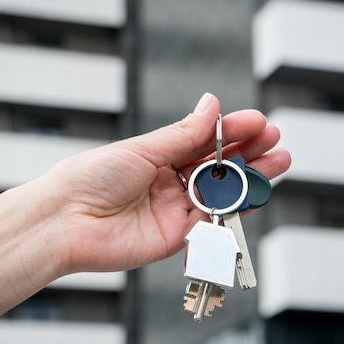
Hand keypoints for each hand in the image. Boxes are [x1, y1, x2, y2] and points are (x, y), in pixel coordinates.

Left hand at [48, 93, 291, 273]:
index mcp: (159, 157)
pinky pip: (212, 223)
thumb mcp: (142, 149)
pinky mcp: (177, 238)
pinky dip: (235, 210)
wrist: (65, 221)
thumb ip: (183, 134)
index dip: (233, 131)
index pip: (205, 142)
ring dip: (251, 180)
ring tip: (279, 162)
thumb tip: (213, 104)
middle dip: (250, 154)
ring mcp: (175, 211)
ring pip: (222, 194)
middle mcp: (170, 183)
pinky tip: (255, 194)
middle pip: (219, 168)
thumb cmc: (91, 177)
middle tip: (276, 141)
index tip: (259, 122)